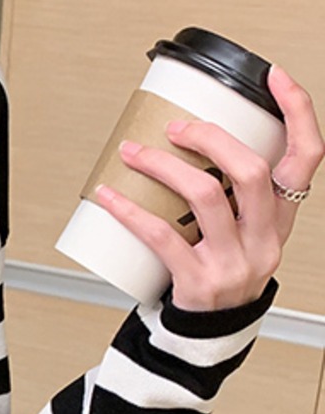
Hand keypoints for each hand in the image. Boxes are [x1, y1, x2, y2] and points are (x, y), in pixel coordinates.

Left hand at [94, 63, 323, 310]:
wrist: (206, 335)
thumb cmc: (217, 275)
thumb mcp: (242, 234)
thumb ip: (232, 196)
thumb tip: (192, 137)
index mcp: (281, 219)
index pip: (307, 157)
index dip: (298, 113)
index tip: (275, 78)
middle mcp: (264, 239)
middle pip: (250, 171)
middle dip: (211, 139)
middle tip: (176, 127)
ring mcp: (233, 262)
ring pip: (206, 197)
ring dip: (164, 167)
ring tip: (134, 153)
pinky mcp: (199, 281)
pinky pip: (161, 237)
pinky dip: (129, 211)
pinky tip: (109, 196)